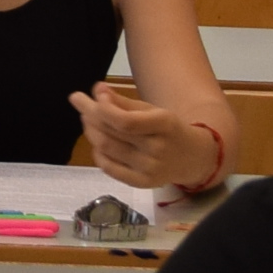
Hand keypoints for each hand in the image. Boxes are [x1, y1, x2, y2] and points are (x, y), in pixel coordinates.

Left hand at [70, 80, 216, 191]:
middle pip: (112, 133)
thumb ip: (124, 102)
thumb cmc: (169, 130)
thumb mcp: (153, 110)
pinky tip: (97, 142)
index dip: (104, 109)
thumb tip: (97, 90)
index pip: (126, 121)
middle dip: (90, 115)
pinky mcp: (141, 183)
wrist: (192, 158)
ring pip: (107, 149)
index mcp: (164, 124)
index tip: (94, 95)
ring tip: (86, 119)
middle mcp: (157, 149)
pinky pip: (109, 168)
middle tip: (79, 101)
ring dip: (91, 131)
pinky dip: (98, 153)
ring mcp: (149, 169)